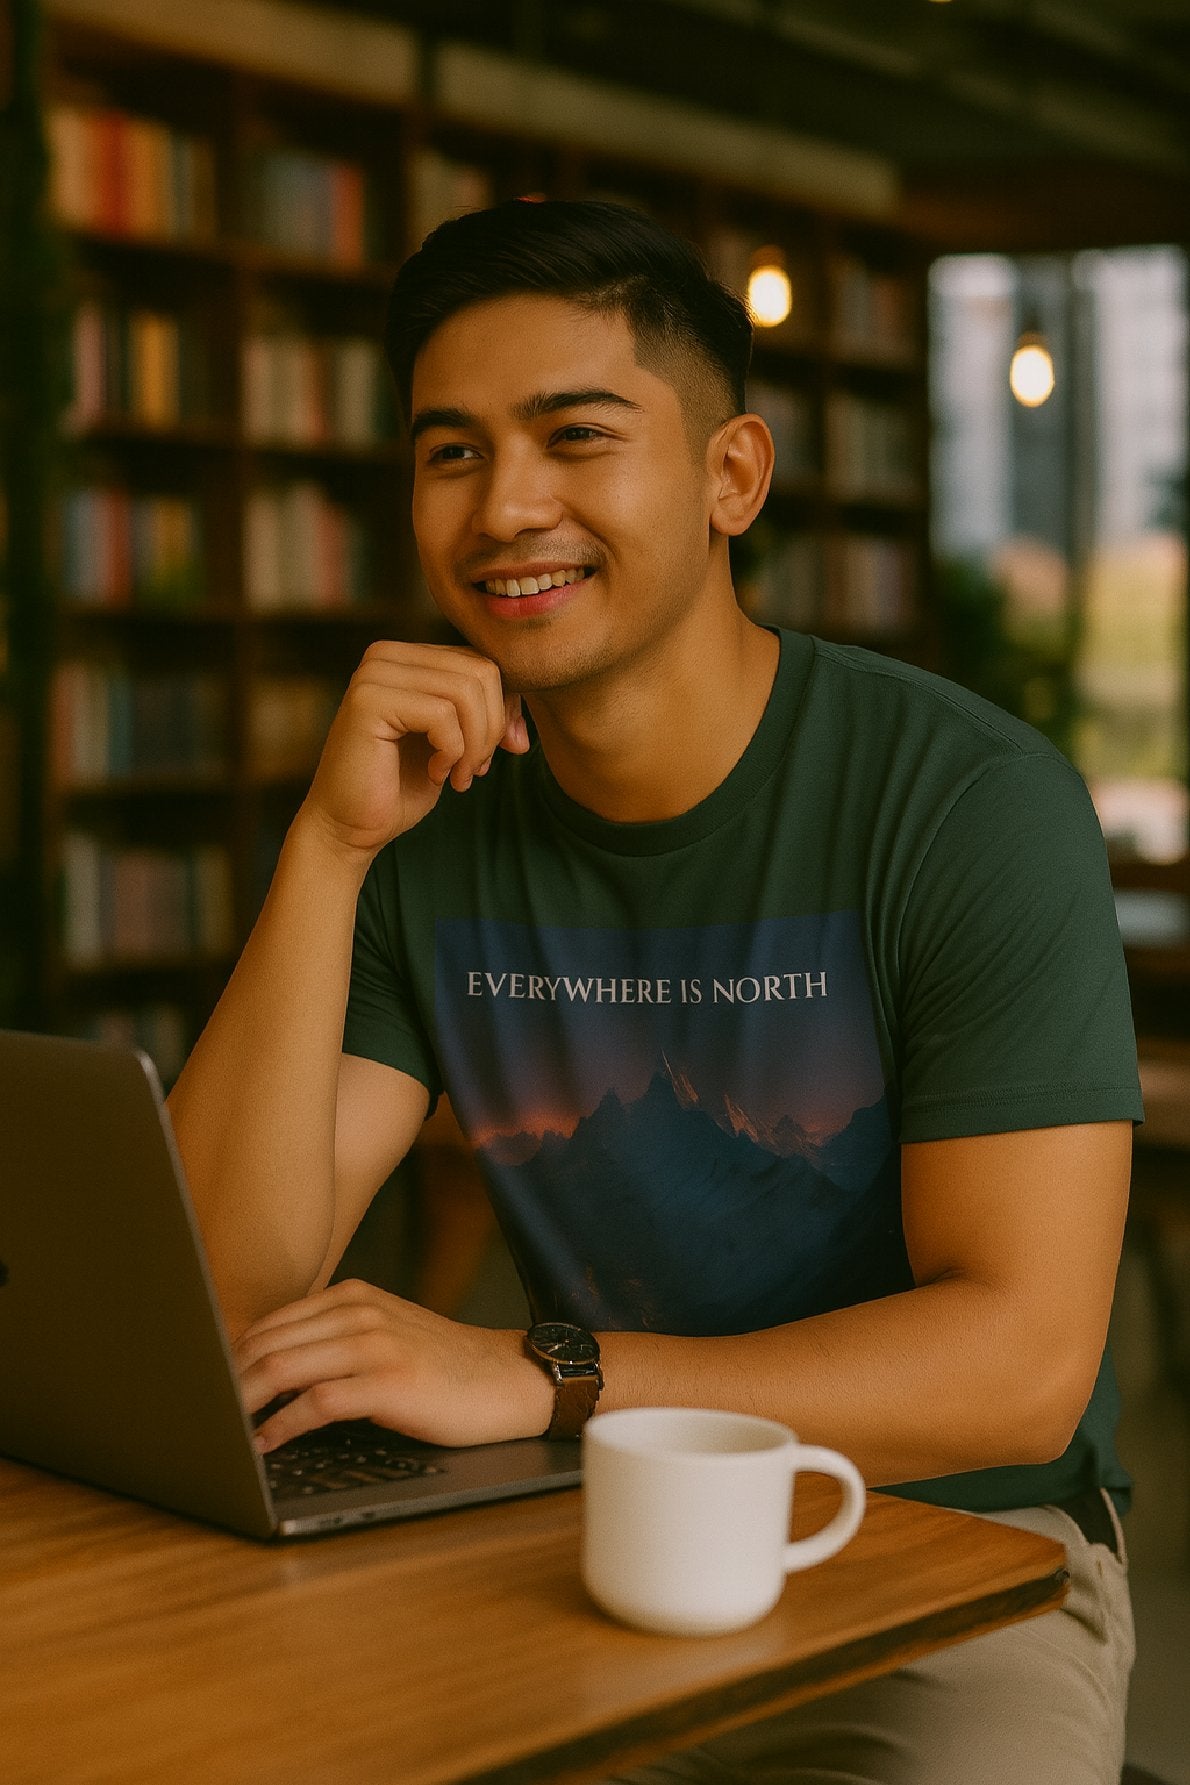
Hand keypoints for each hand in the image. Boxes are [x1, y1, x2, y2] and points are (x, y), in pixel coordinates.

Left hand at [235, 1279, 552, 1451]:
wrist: (507, 1379)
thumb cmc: (443, 1367)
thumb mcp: (385, 1335)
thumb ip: (333, 1340)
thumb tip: (267, 1369)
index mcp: (352, 1296)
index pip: (270, 1323)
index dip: (230, 1357)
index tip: (205, 1387)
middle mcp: (359, 1311)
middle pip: (267, 1343)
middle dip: (227, 1381)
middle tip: (202, 1414)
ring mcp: (374, 1343)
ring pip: (284, 1367)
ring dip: (244, 1403)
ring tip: (223, 1429)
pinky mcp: (389, 1381)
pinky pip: (316, 1402)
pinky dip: (281, 1425)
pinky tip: (266, 1442)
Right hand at [300, 641, 529, 867]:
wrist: (348, 828)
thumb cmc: (399, 788)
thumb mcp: (454, 746)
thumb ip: (485, 720)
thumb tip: (522, 731)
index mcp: (407, 657)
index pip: (482, 662)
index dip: (504, 709)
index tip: (496, 754)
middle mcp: (386, 655)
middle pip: (481, 671)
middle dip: (493, 727)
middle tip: (478, 768)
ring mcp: (374, 674)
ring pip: (466, 691)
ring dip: (476, 743)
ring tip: (461, 775)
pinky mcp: (368, 700)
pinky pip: (442, 715)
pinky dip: (453, 752)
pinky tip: (436, 774)